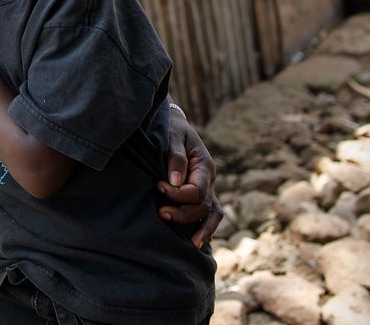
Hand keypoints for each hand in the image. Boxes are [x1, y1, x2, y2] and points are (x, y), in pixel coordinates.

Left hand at [157, 111, 222, 247]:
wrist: (174, 124)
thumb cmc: (172, 129)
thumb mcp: (173, 136)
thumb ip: (175, 157)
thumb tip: (175, 181)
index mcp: (204, 166)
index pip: (196, 191)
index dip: (178, 194)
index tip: (158, 186)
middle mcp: (209, 180)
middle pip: (202, 206)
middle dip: (182, 213)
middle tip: (160, 212)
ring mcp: (208, 188)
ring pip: (210, 213)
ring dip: (200, 228)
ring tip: (190, 243)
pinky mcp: (201, 193)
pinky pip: (210, 214)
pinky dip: (207, 228)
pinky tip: (199, 243)